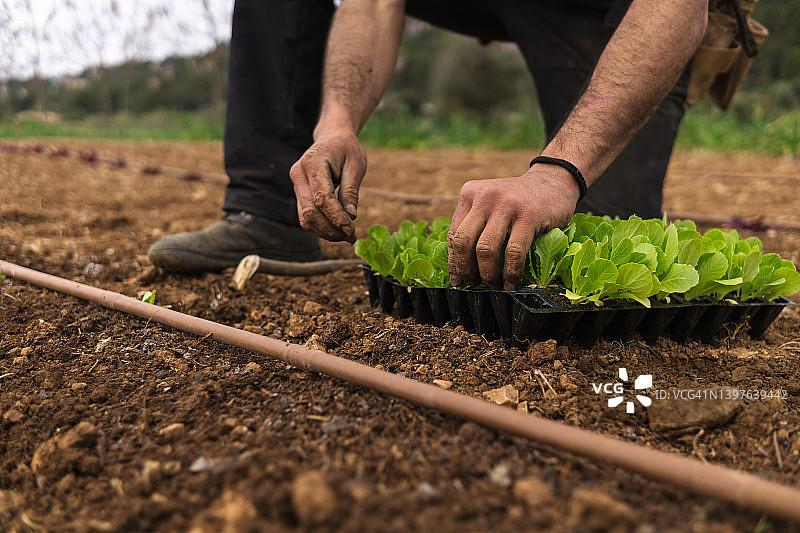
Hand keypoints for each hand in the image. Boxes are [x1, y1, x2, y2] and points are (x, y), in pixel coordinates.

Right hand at [289, 133, 366, 242]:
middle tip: (351, 237)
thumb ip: (351, 191)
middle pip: (310, 211)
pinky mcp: (299, 193)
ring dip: (325, 232)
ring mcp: (296, 184)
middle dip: (331, 229)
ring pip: (305, 218)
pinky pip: (306, 216)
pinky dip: (321, 227)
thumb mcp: (356, 166)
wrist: (332, 137)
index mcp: (313, 163)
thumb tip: (351, 217)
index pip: (322, 197)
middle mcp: (299, 174)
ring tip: (346, 236)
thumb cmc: (347, 149)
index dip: (336, 217)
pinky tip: (337, 231)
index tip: (352, 230)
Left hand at [447, 166, 580, 289]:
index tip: (456, 279)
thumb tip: (460, 263)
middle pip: (463, 241)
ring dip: (488, 274)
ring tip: (493, 285)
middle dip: (465, 269)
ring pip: (485, 249)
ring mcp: (506, 205)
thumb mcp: (490, 202)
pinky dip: (511, 272)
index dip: (453, 261)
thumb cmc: (519, 199)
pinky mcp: (529, 216)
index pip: (453, 234)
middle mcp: (485, 196)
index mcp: (470, 193)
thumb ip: (475, 223)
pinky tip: (511, 282)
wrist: (554, 181)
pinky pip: (513, 252)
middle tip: (472, 284)